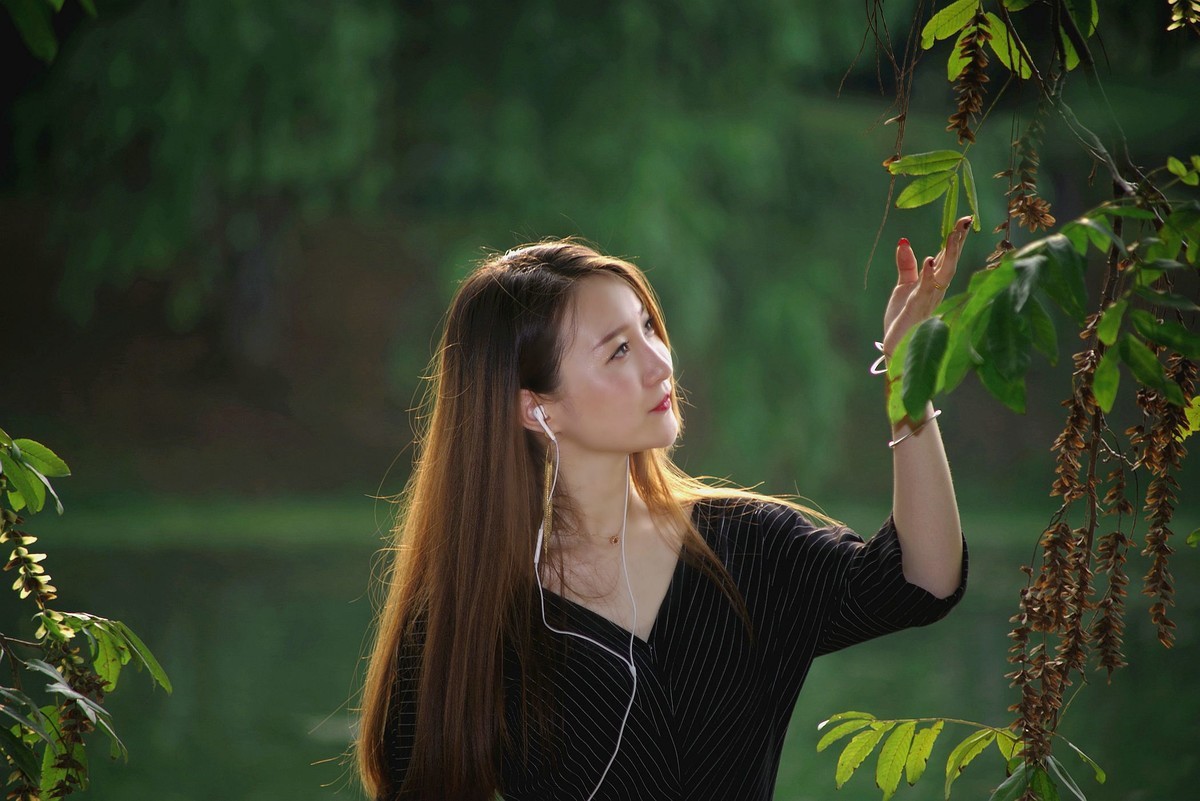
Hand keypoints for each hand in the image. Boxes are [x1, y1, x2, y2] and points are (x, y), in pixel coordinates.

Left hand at [882, 216, 971, 356]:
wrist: (897, 347)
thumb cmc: (903, 319)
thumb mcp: (904, 287)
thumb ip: (907, 265)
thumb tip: (904, 241)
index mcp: (934, 283)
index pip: (947, 256)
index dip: (955, 239)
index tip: (964, 219)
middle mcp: (937, 290)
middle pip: (950, 261)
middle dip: (958, 241)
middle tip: (966, 220)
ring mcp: (929, 299)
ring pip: (944, 273)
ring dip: (949, 254)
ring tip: (954, 234)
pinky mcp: (917, 308)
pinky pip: (925, 289)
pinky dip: (928, 275)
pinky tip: (929, 260)